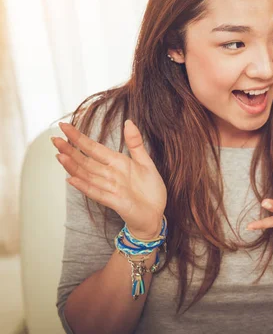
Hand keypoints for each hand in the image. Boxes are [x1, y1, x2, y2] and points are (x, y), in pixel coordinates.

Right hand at [52, 120, 166, 238]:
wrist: (156, 213)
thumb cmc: (149, 189)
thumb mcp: (145, 162)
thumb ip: (135, 144)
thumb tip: (128, 121)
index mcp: (117, 163)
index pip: (94, 148)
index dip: (79, 138)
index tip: (64, 126)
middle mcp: (110, 174)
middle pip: (86, 161)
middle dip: (70, 150)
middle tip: (54, 139)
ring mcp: (110, 188)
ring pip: (87, 176)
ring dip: (73, 166)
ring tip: (59, 156)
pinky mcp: (115, 201)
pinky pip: (97, 193)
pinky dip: (85, 186)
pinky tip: (72, 180)